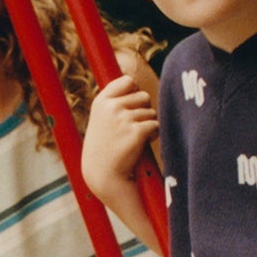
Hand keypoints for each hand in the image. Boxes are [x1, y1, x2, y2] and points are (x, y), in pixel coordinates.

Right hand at [81, 75, 158, 192]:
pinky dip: (153, 135)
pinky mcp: (136, 132)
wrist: (103, 175)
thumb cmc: (104, 148)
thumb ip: (115, 101)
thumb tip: (136, 84)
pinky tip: (141, 145)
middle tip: (133, 127)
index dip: (134, 92)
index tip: (131, 105)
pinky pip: (155, 125)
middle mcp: (111, 107)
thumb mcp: (100, 119)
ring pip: (151, 112)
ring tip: (134, 138)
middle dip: (143, 110)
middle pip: (144, 96)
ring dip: (148, 124)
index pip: (128, 81)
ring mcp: (123, 119)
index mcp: (101, 102)